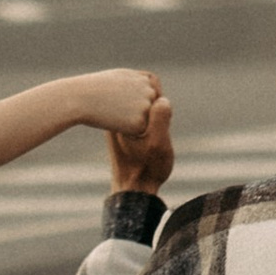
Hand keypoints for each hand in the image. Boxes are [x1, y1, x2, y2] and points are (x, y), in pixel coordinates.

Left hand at [94, 75, 173, 194]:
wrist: (133, 189)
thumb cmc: (147, 167)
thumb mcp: (157, 144)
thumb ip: (160, 119)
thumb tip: (161, 99)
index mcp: (120, 112)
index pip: (148, 84)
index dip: (161, 102)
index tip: (158, 126)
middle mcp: (114, 112)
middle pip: (144, 91)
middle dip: (156, 108)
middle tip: (154, 134)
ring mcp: (116, 120)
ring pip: (142, 103)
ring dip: (152, 116)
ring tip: (150, 139)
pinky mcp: (120, 128)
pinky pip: (137, 113)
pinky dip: (147, 122)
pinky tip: (148, 140)